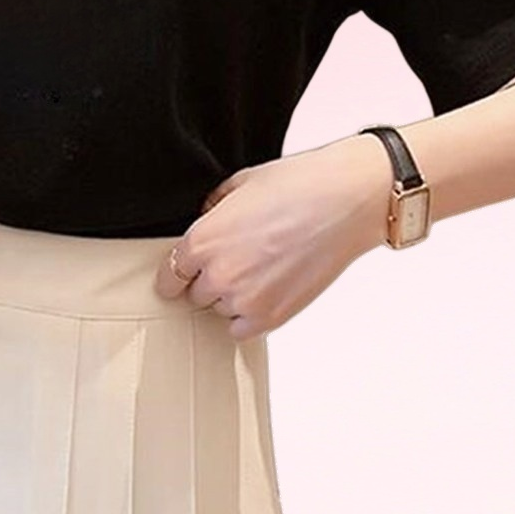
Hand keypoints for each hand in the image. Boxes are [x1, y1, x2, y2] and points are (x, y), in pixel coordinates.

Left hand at [154, 134, 392, 340]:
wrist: (345, 202)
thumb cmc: (297, 185)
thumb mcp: (240, 183)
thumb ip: (214, 208)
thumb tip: (208, 220)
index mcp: (202, 241)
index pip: (169, 275)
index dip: (177, 273)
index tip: (183, 275)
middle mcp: (217, 275)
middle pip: (196, 295)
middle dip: (210, 279)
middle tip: (239, 259)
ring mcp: (245, 300)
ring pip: (221, 310)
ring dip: (234, 296)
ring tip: (262, 268)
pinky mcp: (272, 317)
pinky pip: (242, 329)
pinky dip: (250, 315)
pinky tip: (267, 291)